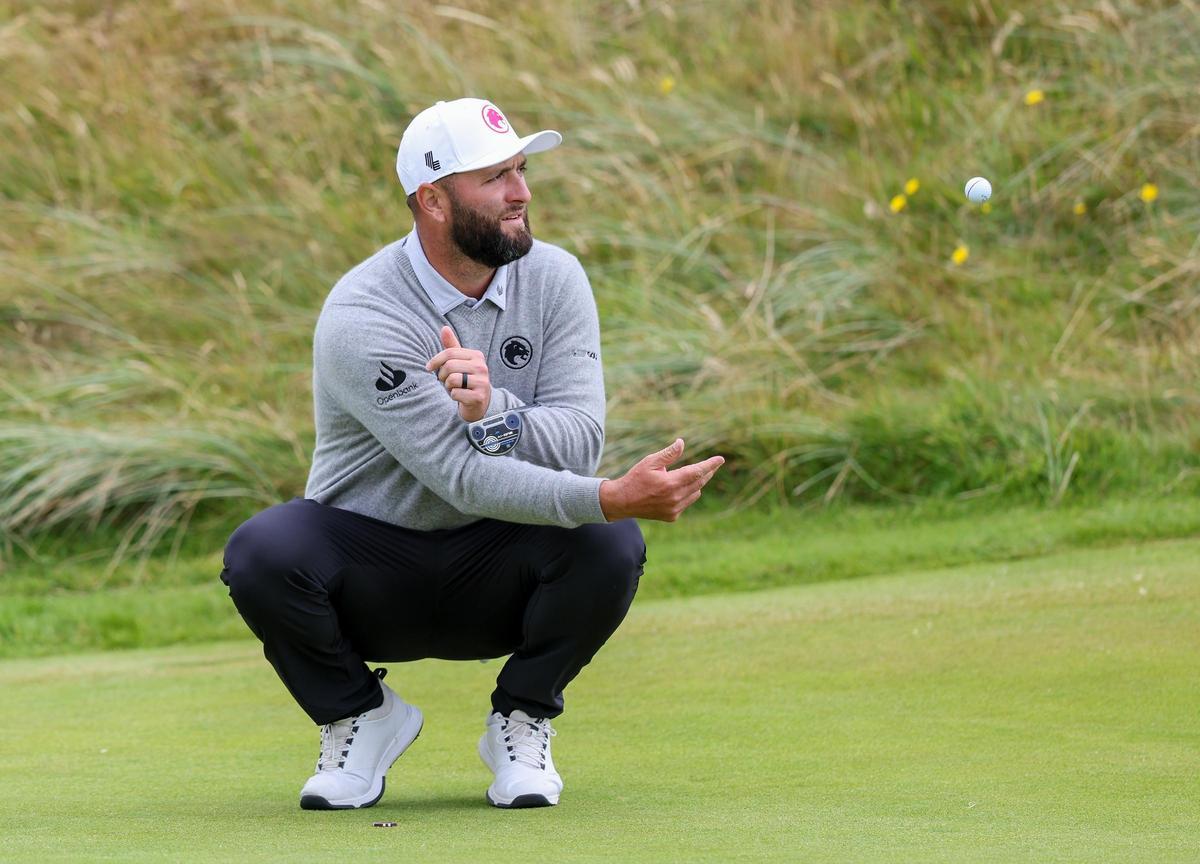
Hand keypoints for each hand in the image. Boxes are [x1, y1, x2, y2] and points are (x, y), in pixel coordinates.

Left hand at [426, 325, 490, 422]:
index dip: (435, 360)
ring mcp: (482, 382)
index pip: (450, 353)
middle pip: (449, 366)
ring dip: (448, 386)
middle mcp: (482, 367)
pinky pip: (456, 393)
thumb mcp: (459, 362)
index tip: (429, 367)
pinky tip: (460, 397)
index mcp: (476, 356)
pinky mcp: (479, 396)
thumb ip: (452, 346)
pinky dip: (453, 396)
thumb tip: (444, 328)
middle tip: (445, 381)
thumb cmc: (466, 380)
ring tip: (454, 388)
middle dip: (442, 375)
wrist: (480, 403)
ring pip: (452, 380)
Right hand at [599, 438, 724, 521]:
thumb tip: (682, 443)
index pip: (696, 472)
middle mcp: (675, 498)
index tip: (721, 459)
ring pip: (695, 492)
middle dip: (707, 472)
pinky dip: (687, 493)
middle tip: (712, 464)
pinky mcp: (672, 516)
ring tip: (689, 475)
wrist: (623, 502)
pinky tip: (676, 489)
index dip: (710, 465)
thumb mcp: (650, 462)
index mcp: (670, 483)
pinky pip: (687, 502)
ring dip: (696, 483)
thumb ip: (668, 454)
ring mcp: (674, 509)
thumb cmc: (636, 478)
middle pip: (699, 482)